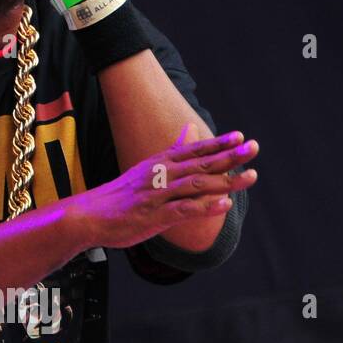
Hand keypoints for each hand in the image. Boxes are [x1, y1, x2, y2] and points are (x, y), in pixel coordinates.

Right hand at [68, 125, 259, 249]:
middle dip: (229, 156)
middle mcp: (159, 175)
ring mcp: (157, 195)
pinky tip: (224, 204)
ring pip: (196, 185)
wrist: (89, 215)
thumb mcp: (147, 167)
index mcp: (159, 163)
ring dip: (225, 181)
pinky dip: (205, 207)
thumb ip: (174, 150)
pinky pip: (183, 210)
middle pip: (199, 164)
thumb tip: (190, 127)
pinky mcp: (153, 216)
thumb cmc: (122, 193)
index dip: (217, 143)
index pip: (193, 150)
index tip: (240, 136)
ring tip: (251, 177)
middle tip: (253, 148)